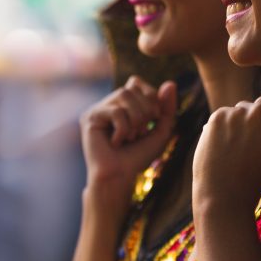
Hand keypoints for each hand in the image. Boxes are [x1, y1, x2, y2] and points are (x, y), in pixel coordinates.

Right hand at [80, 76, 176, 194]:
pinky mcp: (90, 117)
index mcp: (122, 104)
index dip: (150, 96)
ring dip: (135, 118)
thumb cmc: (137, 157)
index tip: (153, 119)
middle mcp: (108, 103)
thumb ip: (167, 108)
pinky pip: (115, 110)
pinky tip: (116, 143)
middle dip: (145, 110)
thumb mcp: (160, 131)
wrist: (119, 177)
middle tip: (141, 132)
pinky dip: (124, 128)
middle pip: (132, 87)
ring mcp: (98, 109)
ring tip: (131, 137)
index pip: (136, 82)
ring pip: (124, 94)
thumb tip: (170, 83)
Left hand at [192, 83, 260, 212]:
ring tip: (239, 144)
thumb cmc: (257, 181)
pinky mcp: (217, 115)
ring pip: (246, 107)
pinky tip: (225, 143)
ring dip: (246, 119)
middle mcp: (259, 112)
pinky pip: (228, 113)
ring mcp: (236, 112)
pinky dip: (227, 124)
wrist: (222, 195)